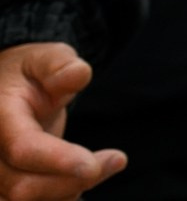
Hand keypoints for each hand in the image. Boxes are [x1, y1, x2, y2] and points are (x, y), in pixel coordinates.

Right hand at [0, 44, 120, 199]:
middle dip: (72, 180)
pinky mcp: (6, 186)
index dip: (57, 160)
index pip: (23, 148)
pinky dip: (61, 198)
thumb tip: (78, 74)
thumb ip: (58, 65)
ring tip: (108, 164)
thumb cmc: (29, 74)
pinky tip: (88, 180)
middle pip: (23, 185)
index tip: (92, 165)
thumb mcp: (43, 58)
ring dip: (69, 192)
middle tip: (117, 159)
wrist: (6, 91)